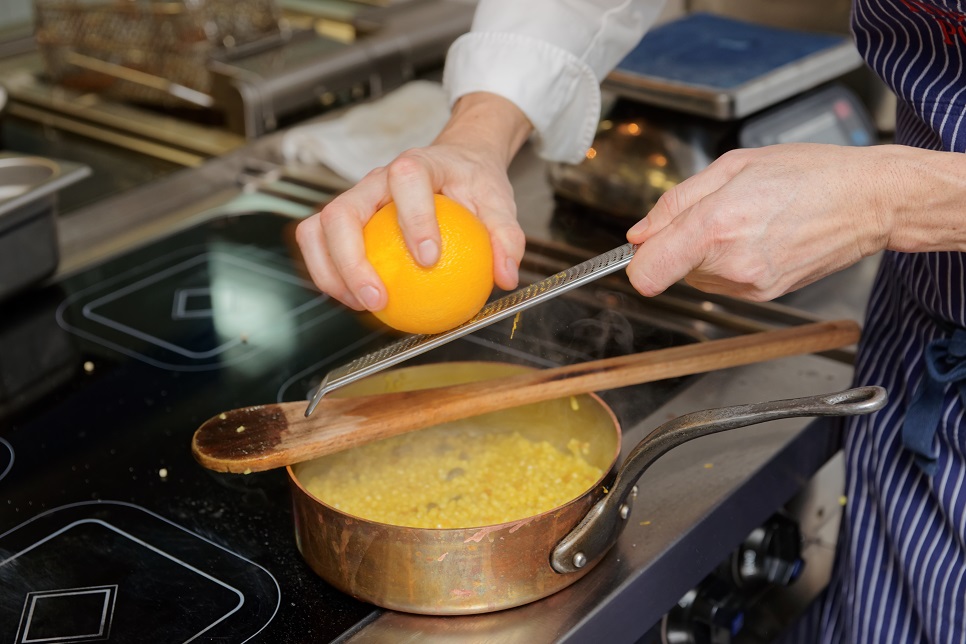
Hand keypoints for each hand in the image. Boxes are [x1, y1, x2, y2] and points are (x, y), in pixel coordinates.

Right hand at [295, 92, 532, 310]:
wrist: (455, 162)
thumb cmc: (472, 182)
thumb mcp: (498, 202)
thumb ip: (506, 236)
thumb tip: (506, 276)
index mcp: (417, 164)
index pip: (406, 179)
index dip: (413, 217)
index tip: (429, 259)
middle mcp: (375, 180)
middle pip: (342, 211)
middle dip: (352, 260)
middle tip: (378, 299)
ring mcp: (355, 199)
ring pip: (318, 230)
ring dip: (330, 272)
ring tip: (361, 305)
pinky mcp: (344, 220)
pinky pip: (321, 246)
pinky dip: (330, 276)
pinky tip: (358, 302)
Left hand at [624, 143, 896, 300]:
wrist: (868, 202)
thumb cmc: (808, 174)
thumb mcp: (732, 166)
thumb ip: (675, 202)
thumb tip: (639, 234)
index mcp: (715, 226)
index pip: (645, 274)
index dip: (637, 261)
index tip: (644, 248)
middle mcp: (730, 264)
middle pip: (669, 270)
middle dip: (680, 243)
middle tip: (717, 212)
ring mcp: (749, 285)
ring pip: (696, 276)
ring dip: (706, 252)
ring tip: (747, 220)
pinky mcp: (764, 295)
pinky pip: (724, 282)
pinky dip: (730, 262)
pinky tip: (760, 237)